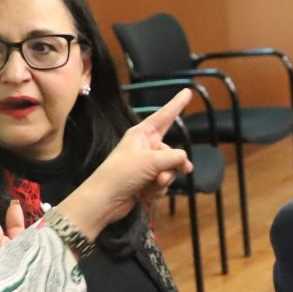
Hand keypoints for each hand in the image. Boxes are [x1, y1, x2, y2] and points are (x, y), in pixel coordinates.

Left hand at [56, 90, 194, 239]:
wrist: (105, 200)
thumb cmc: (123, 173)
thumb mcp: (151, 161)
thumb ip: (173, 158)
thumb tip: (185, 162)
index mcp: (141, 134)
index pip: (164, 116)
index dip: (176, 104)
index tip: (188, 91)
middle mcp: (144, 147)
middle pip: (171, 151)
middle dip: (175, 163)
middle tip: (184, 170)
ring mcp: (145, 166)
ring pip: (169, 169)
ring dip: (165, 179)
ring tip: (154, 183)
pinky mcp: (144, 183)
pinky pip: (162, 183)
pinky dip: (157, 190)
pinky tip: (145, 194)